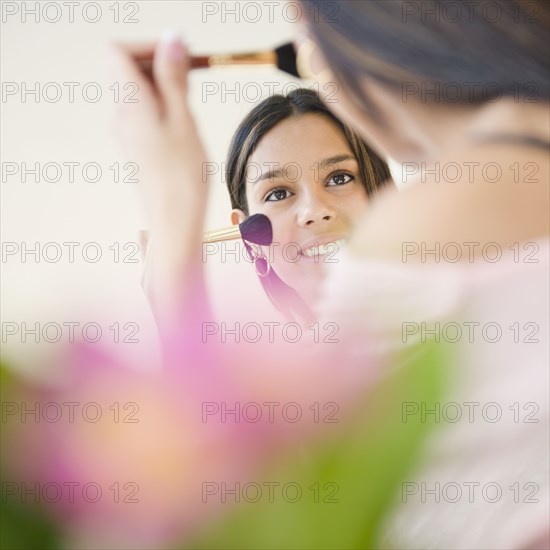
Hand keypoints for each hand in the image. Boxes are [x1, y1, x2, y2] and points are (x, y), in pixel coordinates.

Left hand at [108, 32, 209, 320]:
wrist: (173, 223)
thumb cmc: (181, 179)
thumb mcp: (184, 120)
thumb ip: (174, 77)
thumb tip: (171, 39)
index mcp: (129, 103)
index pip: (118, 50)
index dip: (148, 46)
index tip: (178, 58)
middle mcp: (120, 115)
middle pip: (127, 68)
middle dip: (159, 66)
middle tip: (189, 83)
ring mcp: (126, 131)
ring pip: (137, 91)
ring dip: (164, 88)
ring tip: (188, 111)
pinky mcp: (135, 145)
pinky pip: (143, 112)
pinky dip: (162, 108)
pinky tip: (182, 128)